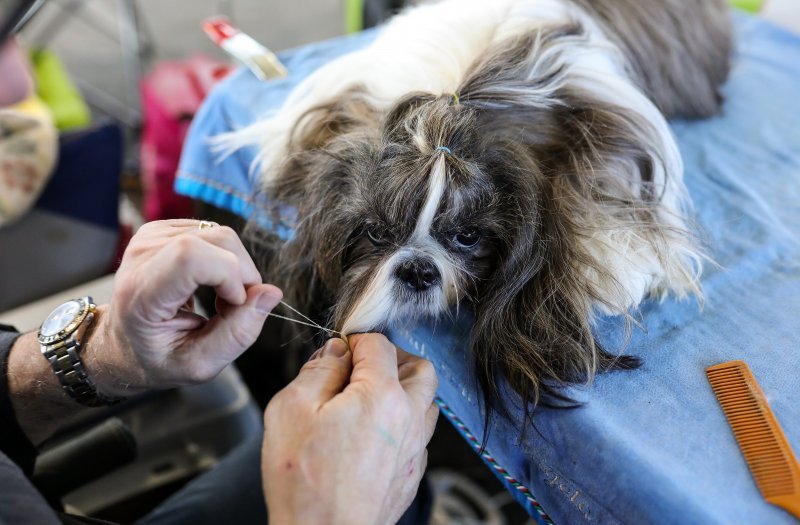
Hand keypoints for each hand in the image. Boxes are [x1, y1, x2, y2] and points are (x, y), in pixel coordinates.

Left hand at [85, 219, 281, 396]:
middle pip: (218, 240)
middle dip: (242, 274)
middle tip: (234, 308)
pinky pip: (214, 233)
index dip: (229, 275)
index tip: (234, 304)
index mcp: (142, 292)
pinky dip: (225, 260)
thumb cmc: (157, 358)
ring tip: (220, 298)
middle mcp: (142, 255)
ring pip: (222, 233)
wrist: (122, 343)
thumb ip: (238, 333)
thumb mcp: (200, 365)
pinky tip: (211, 283)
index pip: (191, 256)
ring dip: (235, 268)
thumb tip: (271, 293)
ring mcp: (150, 236)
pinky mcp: (162, 229)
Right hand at [262, 334, 438, 524]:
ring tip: (369, 398)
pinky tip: (373, 433)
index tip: (340, 349)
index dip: (356, 339)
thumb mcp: (292, 409)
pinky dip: (403, 423)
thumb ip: (319, 371)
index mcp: (382, 396)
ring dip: (404, 390)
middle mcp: (408, 419)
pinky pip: (419, 435)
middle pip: (421, 369)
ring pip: (426, 402)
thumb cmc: (304, 482)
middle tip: (365, 366)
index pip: (380, 345)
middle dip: (394, 358)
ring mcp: (414, 450)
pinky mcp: (411, 475)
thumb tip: (335, 353)